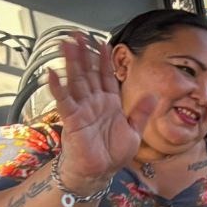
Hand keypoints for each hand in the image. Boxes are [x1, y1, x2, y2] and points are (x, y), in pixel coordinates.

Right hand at [48, 34, 156, 191]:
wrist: (99, 172)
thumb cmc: (113, 153)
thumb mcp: (134, 131)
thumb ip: (142, 112)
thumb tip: (154, 95)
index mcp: (109, 103)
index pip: (106, 76)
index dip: (103, 59)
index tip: (102, 42)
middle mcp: (94, 102)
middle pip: (87, 73)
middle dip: (83, 53)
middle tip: (77, 34)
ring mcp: (82, 109)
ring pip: (75, 81)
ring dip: (70, 63)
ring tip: (66, 45)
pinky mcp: (72, 120)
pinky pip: (64, 101)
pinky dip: (58, 88)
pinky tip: (52, 74)